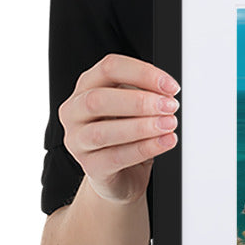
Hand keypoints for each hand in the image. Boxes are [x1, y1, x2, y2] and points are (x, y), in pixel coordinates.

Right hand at [59, 53, 180, 205]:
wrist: (122, 176)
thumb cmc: (127, 136)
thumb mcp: (135, 108)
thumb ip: (145, 95)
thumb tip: (166, 92)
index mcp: (86, 88)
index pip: (109, 68)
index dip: (142, 73)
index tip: (170, 86)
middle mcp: (75, 112)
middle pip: (98, 99)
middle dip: (139, 102)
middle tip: (169, 106)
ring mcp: (77, 141)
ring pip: (103, 131)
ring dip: (141, 127)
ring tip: (168, 124)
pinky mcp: (90, 167)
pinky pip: (116, 157)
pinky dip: (144, 148)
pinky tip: (164, 142)